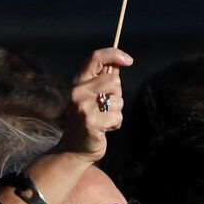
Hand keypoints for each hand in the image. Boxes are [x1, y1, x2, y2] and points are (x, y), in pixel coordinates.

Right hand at [56, 47, 133, 162]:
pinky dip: (116, 123)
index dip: (114, 54)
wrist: (74, 149)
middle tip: (106, 108)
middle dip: (117, 95)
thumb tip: (118, 63)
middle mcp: (78, 92)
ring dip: (116, 112)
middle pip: (114, 81)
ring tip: (104, 119)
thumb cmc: (88, 120)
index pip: (96, 57)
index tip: (129, 61)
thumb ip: (103, 80)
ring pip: (118, 100)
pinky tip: (105, 129)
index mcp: (78, 82)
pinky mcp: (91, 122)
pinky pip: (118, 116)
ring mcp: (84, 107)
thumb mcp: (92, 96)